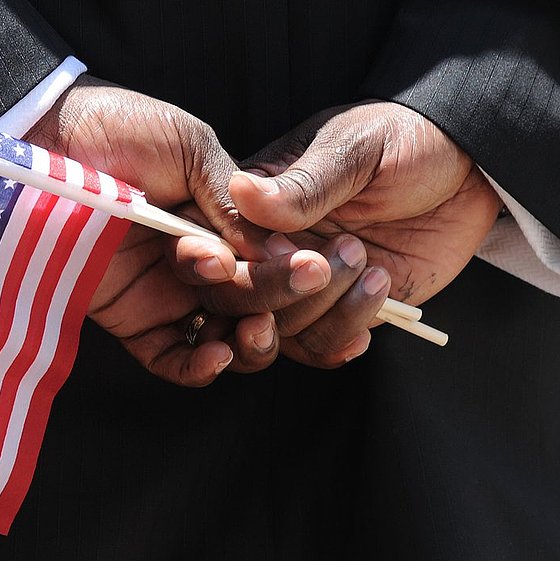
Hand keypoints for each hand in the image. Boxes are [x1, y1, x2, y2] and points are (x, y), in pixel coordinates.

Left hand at [26, 76, 381, 380]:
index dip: (295, 270)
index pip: (269, 261)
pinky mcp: (128, 319)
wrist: (46, 139)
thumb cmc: (120, 131)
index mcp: (219, 224)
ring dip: (250, 339)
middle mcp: (198, 264)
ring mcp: (165, 294)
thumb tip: (279, 250)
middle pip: (253, 302)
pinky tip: (218, 355)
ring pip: (223, 336)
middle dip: (279, 298)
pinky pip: (170, 357)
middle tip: (300, 284)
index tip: (319, 266)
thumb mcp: (191, 150)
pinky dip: (198, 367)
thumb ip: (233, 201)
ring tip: (256, 328)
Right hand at [230, 101, 502, 307]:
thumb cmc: (404, 141)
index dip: (234, 264)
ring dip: (325, 308)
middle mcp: (270, 251)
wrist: (468, 167)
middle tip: (326, 265)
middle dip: (281, 293)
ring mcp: (303, 285)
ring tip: (370, 265)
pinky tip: (377, 295)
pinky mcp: (340, 309)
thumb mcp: (354, 152)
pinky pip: (322, 344)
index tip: (282, 253)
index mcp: (255, 206)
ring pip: (280, 331)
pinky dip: (345, 334)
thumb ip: (301, 184)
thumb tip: (240, 191)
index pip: (215, 246)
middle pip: (238, 299)